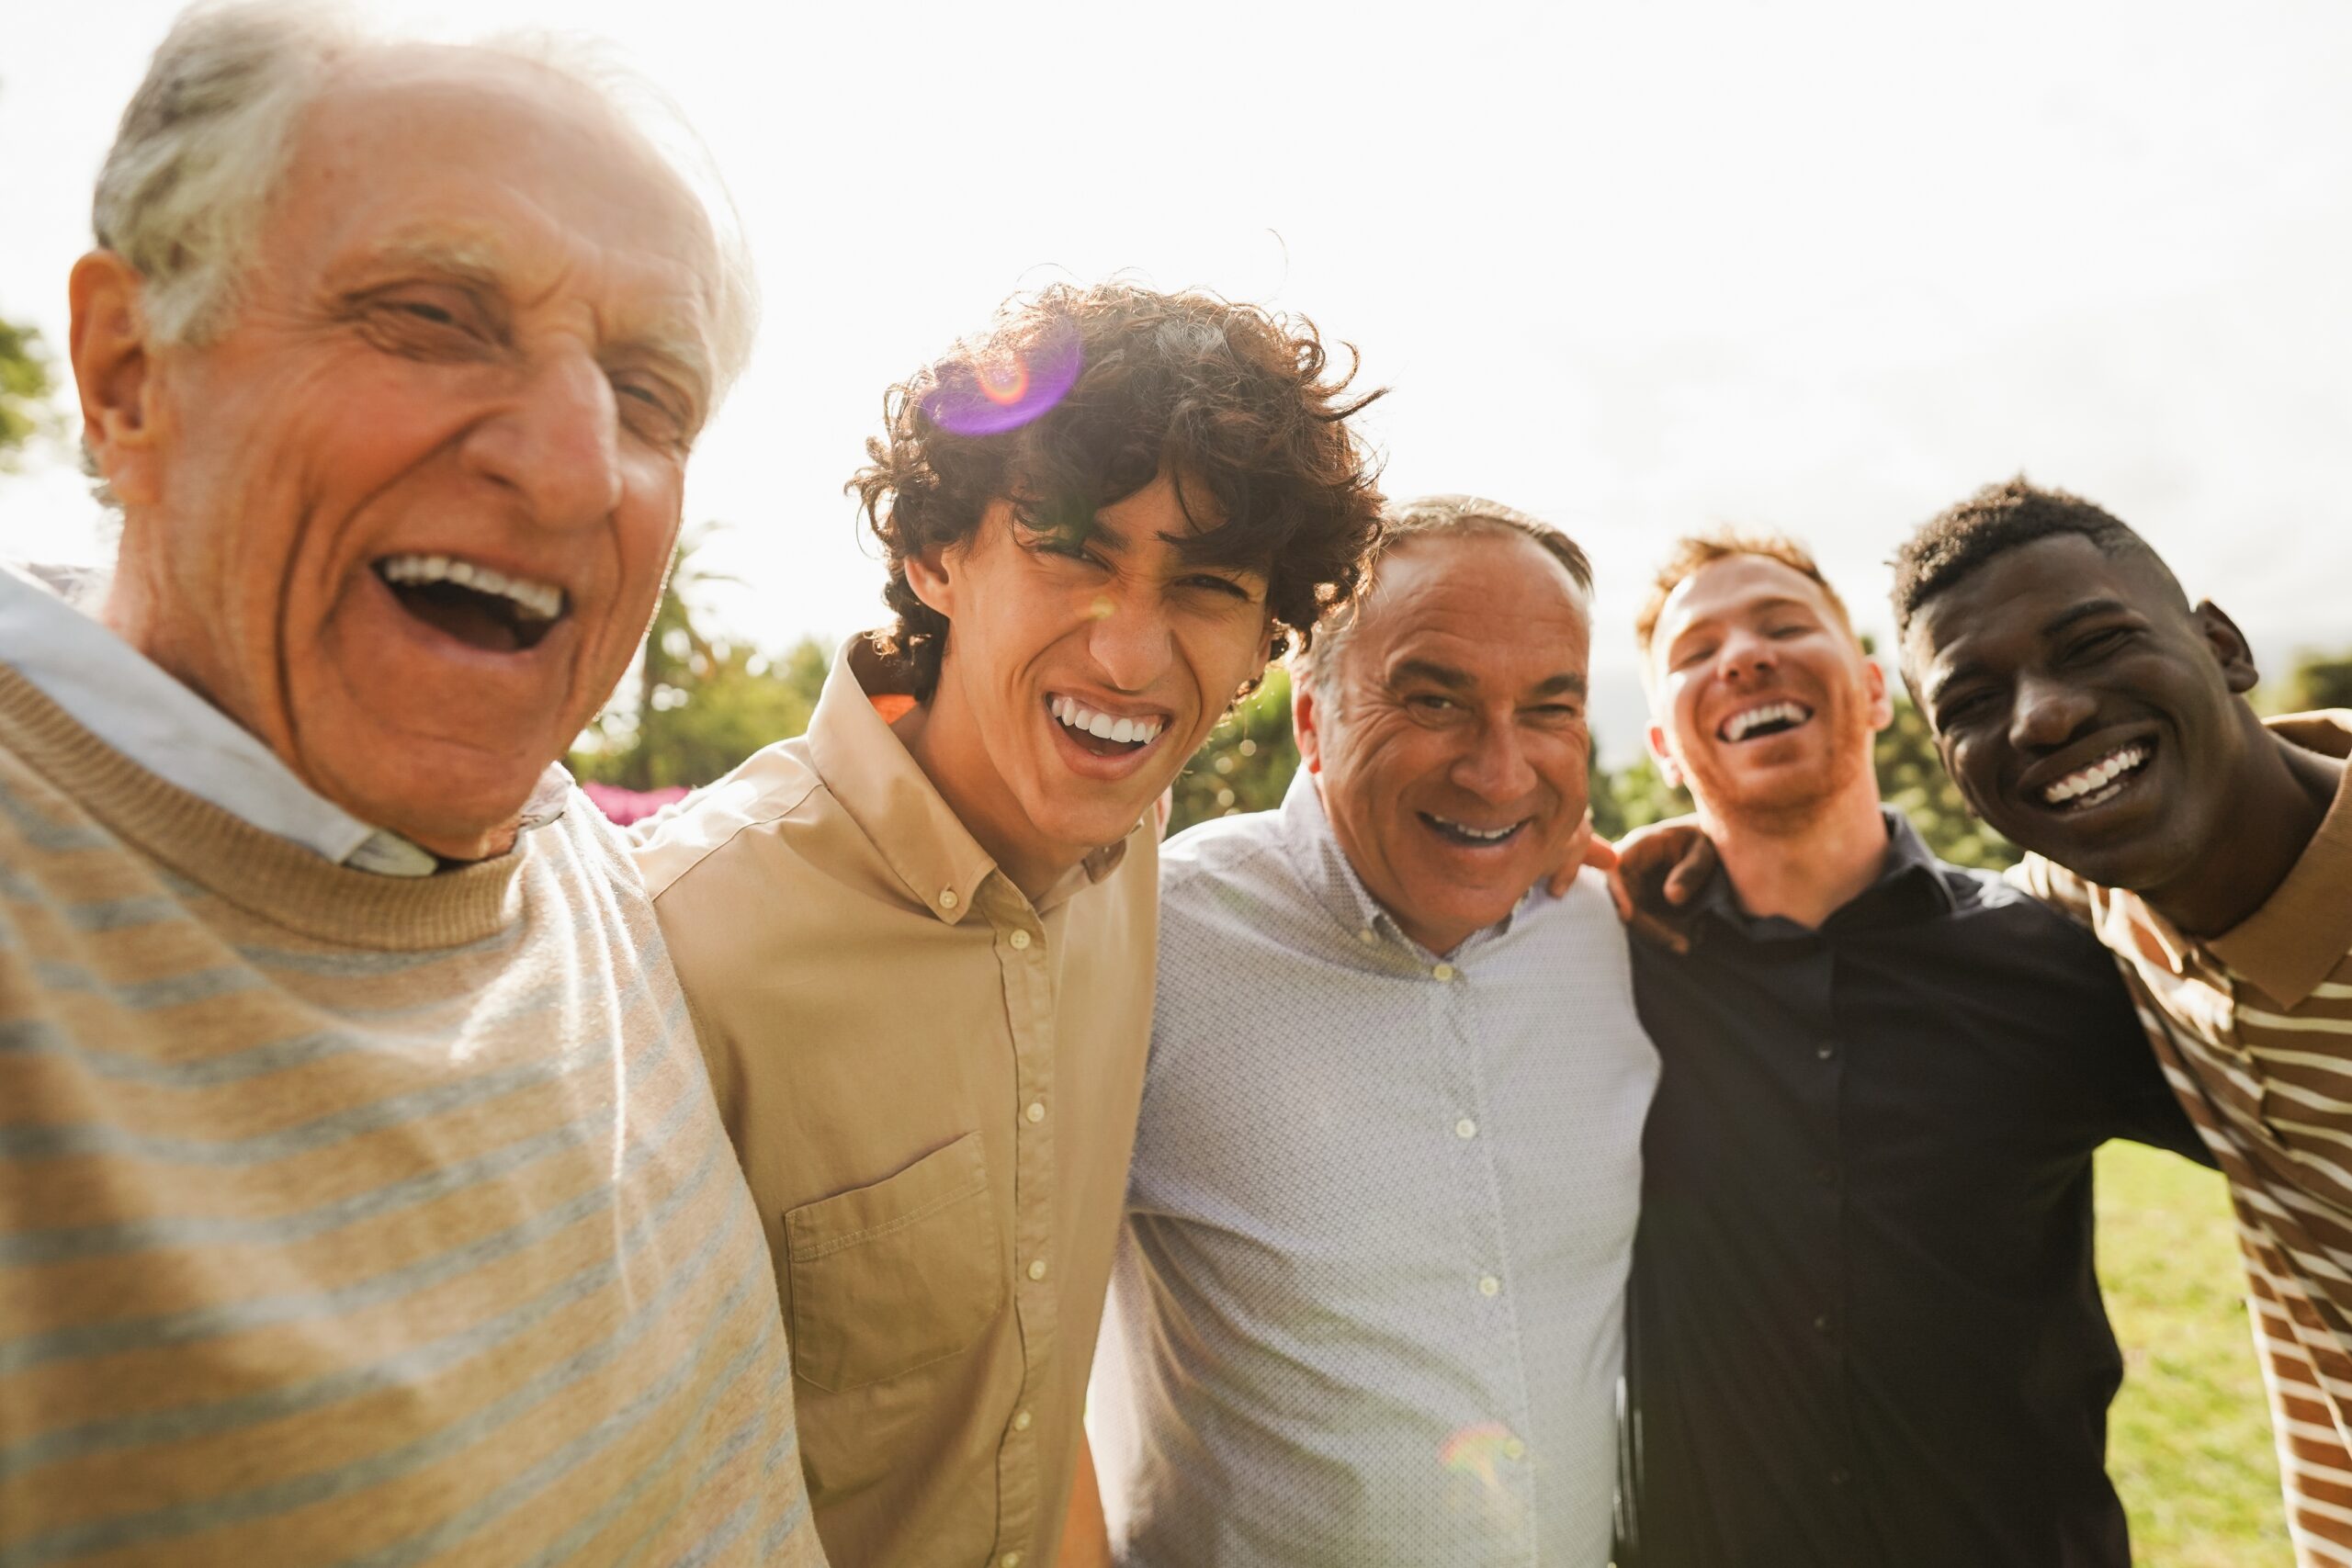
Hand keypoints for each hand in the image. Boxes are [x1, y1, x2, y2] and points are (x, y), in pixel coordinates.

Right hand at [1546, 816, 1694, 953]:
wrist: (1708, 844)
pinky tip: (1685, 941)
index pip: (1615, 868)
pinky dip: (1661, 934)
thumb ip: (1691, 870)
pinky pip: (1644, 922)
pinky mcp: (1642, 902)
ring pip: (1632, 916)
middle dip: (1644, 925)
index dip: (1616, 892)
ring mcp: (1634, 886)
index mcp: (1639, 845)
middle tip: (1679, 944)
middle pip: (1621, 899)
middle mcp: (1629, 867)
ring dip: (1655, 934)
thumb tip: (1671, 897)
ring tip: (1686, 945)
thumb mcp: (1704, 850)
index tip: (1627, 915)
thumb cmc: (1706, 839)